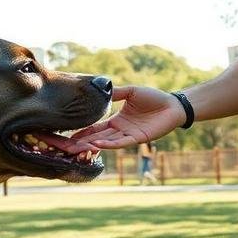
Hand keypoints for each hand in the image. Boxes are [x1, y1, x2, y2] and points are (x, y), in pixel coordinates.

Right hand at [66, 86, 184, 151]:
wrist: (172, 105)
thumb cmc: (154, 97)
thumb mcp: (131, 92)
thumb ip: (116, 93)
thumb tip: (99, 90)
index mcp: (116, 119)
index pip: (95, 127)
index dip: (82, 131)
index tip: (67, 135)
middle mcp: (120, 130)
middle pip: (97, 137)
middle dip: (82, 142)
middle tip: (65, 146)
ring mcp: (128, 135)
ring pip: (107, 142)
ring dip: (93, 144)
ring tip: (78, 146)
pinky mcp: (138, 139)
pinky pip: (121, 142)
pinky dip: (110, 144)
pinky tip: (98, 144)